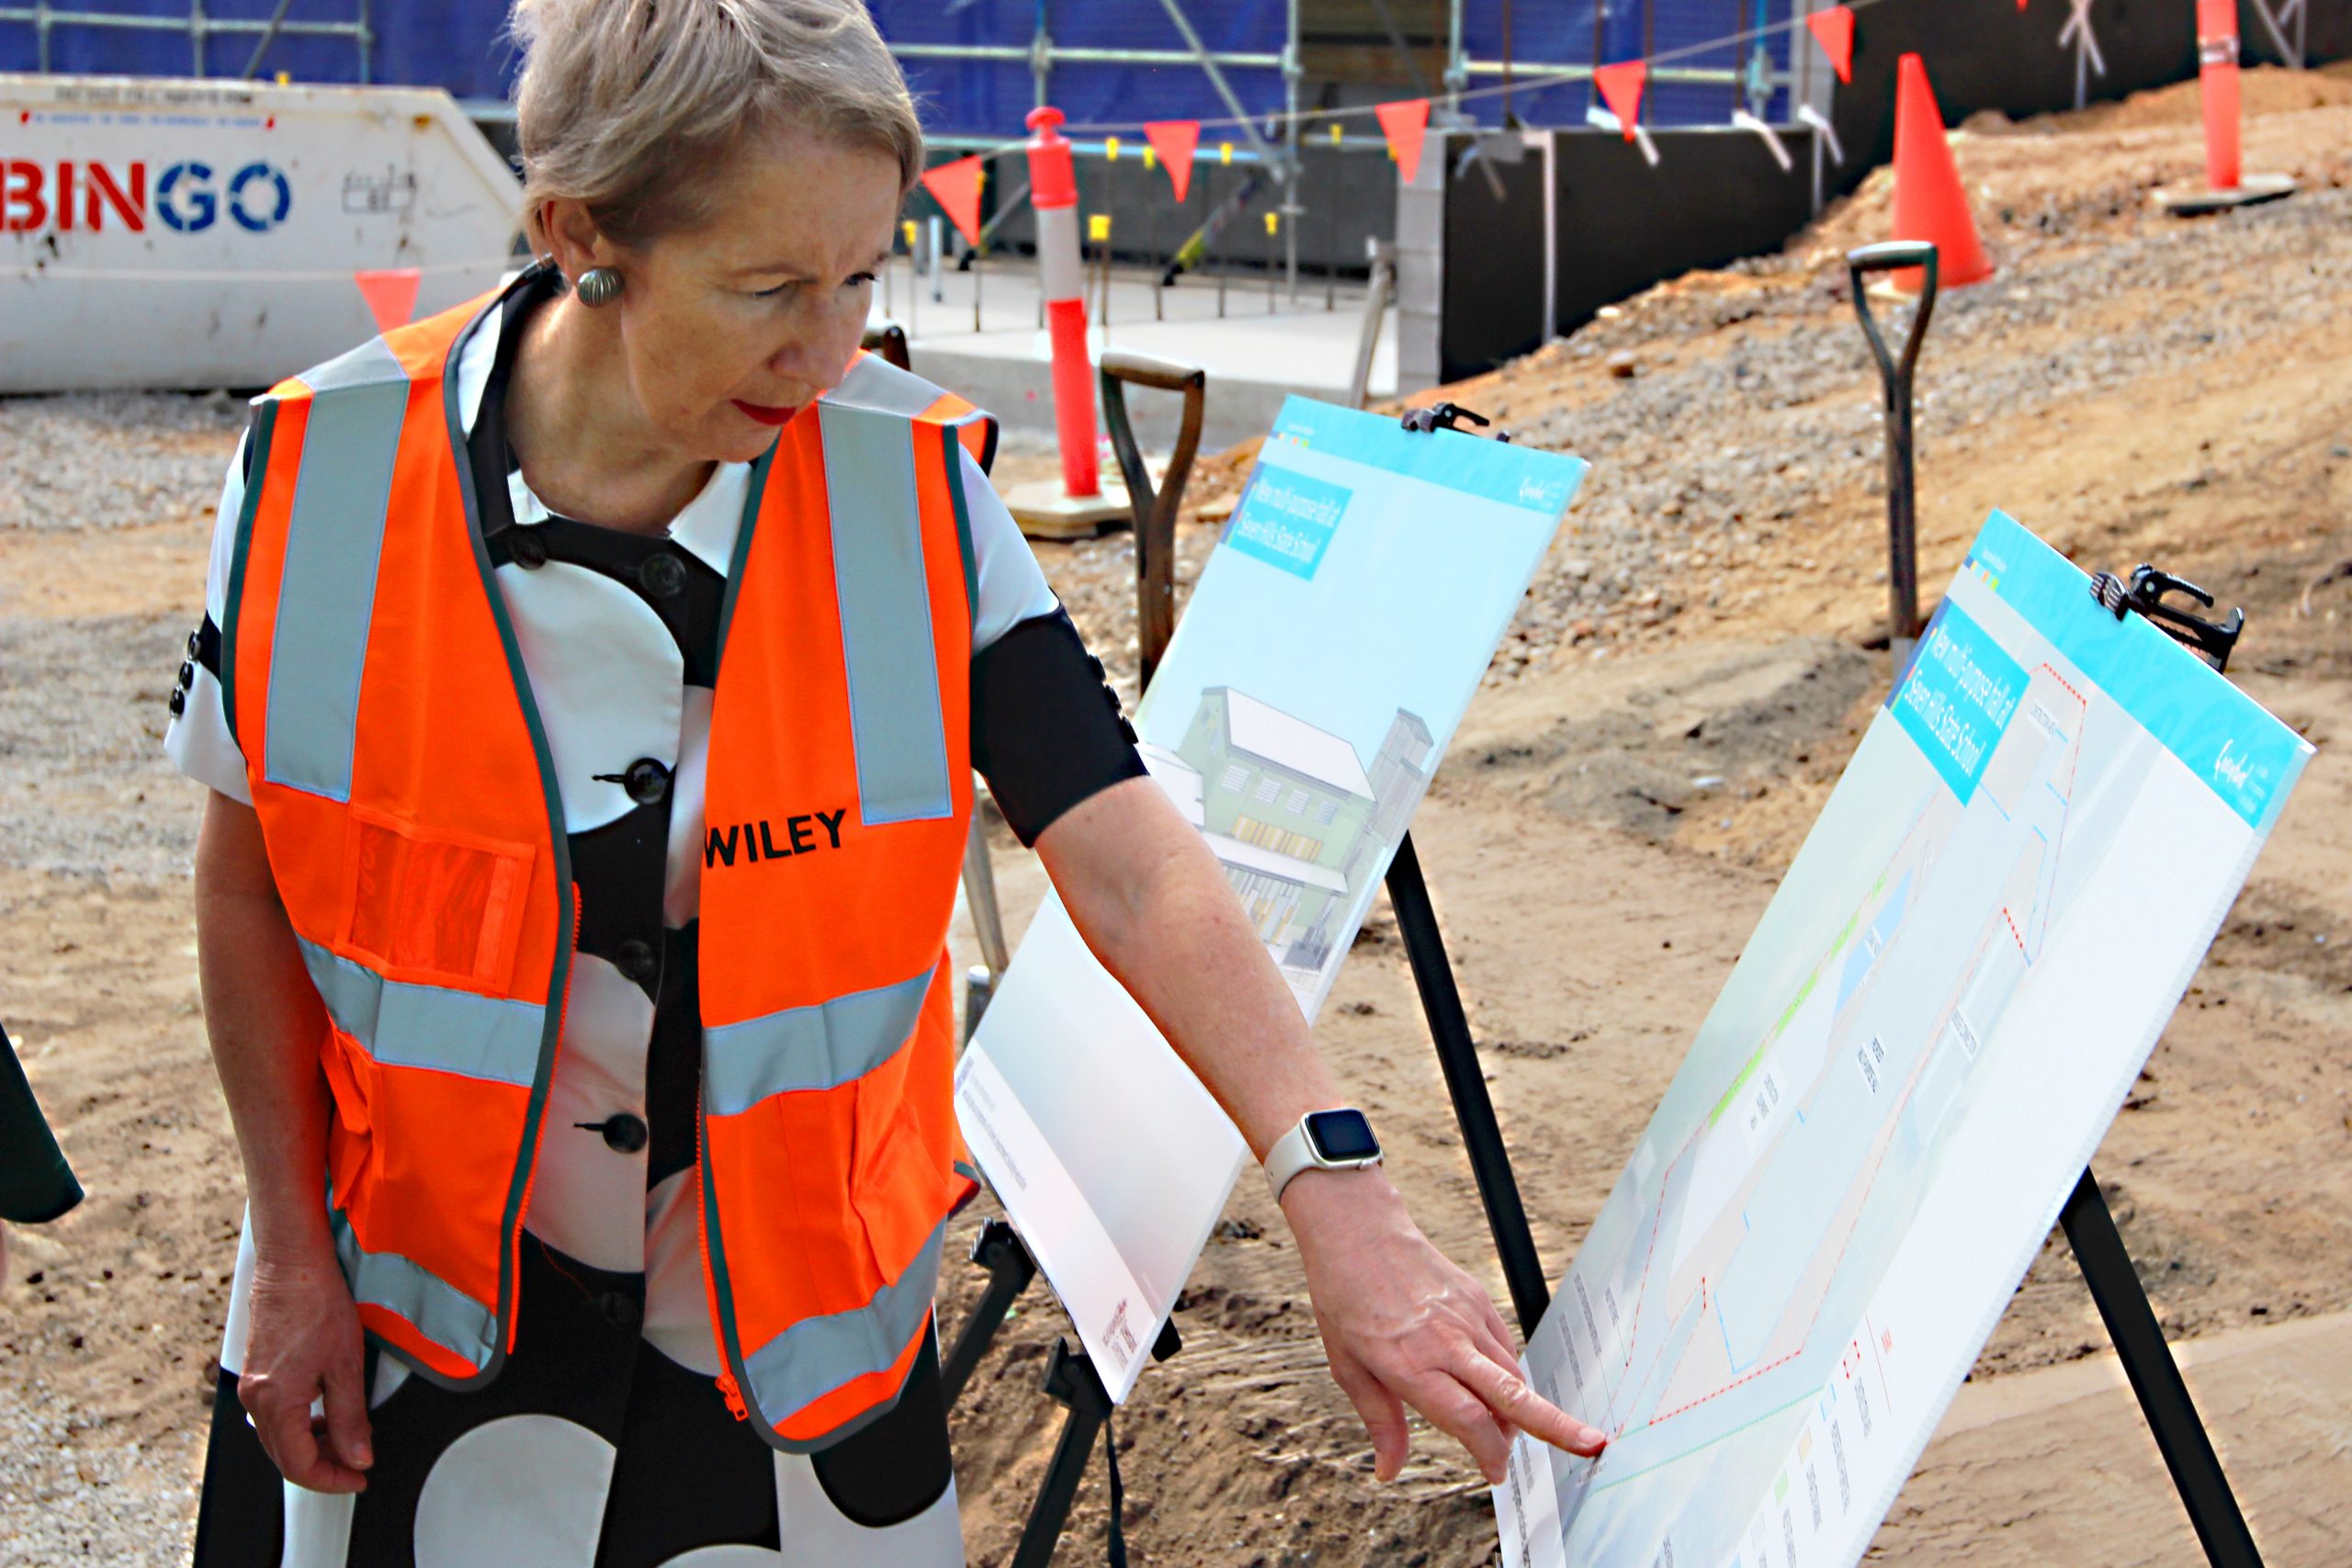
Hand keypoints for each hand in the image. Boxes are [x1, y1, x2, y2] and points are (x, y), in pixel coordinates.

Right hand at [237, 1248, 372, 1492]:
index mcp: (275, 1402)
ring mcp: (252, 1386)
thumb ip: (351, 1419)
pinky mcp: (256, 1374)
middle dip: (323, 1466)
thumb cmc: (316, 1302)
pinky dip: (302, 1424)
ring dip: (313, 1445)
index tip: (358, 1478)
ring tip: (348, 1438)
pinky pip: (276, 1415)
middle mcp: (255, 1398)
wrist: (292, 1263)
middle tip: (358, 1463)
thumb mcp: (346, 1365)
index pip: (298, 1465)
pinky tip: (326, 1415)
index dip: (332, 1480)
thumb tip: (358, 1456)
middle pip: (285, 1456)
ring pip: (280, 1437)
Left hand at [1281, 1167, 1605, 1485]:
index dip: (1489, 1452)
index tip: (1496, 1475)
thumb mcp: (1348, 1367)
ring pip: (1513, 1373)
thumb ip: (1380, 1422)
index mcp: (1410, 1364)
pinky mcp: (1478, 1300)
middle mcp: (1446, 1343)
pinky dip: (1507, 1376)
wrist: (1359, 1232)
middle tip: (1591, 1448)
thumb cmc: (1345, 1298)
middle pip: (1513, 1395)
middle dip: (1556, 1426)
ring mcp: (1467, 1318)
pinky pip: (1504, 1348)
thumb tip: (1389, 1471)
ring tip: (1509, 1434)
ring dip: (1521, 1410)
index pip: (1467, 1419)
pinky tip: (1492, 1388)